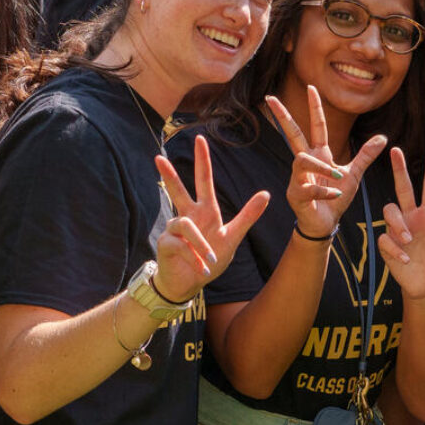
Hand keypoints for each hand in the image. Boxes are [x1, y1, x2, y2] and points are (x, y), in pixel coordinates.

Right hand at [153, 138, 269, 301]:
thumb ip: (248, 216)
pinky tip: (202, 268)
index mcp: (205, 211)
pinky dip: (195, 258)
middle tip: (158, 157)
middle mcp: (187, 216)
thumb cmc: (210, 259)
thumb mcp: (232, 236)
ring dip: (201, 244)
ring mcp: (174, 230)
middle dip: (168, 174)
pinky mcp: (165, 244)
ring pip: (185, 225)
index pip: (203, 181)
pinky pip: (182, 246)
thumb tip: (267, 193)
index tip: (201, 139)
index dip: (203, 160)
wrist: (191, 284)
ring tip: (210, 258)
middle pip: (177, 190)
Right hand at [266, 87, 384, 238]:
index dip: (315, 107)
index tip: (312, 87)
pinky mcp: (296, 196)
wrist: (326, 223)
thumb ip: (365, 155)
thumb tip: (382, 138)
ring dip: (322, 168)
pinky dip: (325, 192)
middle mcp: (306, 163)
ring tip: (337, 177)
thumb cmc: (336, 198)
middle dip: (282, 116)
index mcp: (319, 155)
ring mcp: (298, 178)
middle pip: (292, 134)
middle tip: (271, 98)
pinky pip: (309, 189)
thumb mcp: (354, 174)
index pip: (316, 126)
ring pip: (302, 162)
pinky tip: (335, 196)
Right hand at [378, 146, 424, 300]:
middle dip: (399, 169)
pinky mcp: (388, 244)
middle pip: (403, 188)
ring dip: (398, 224)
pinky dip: (395, 248)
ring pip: (390, 211)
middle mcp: (412, 217)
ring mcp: (399, 229)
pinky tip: (405, 259)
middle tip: (395, 149)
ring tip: (409, 241)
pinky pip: (385, 238)